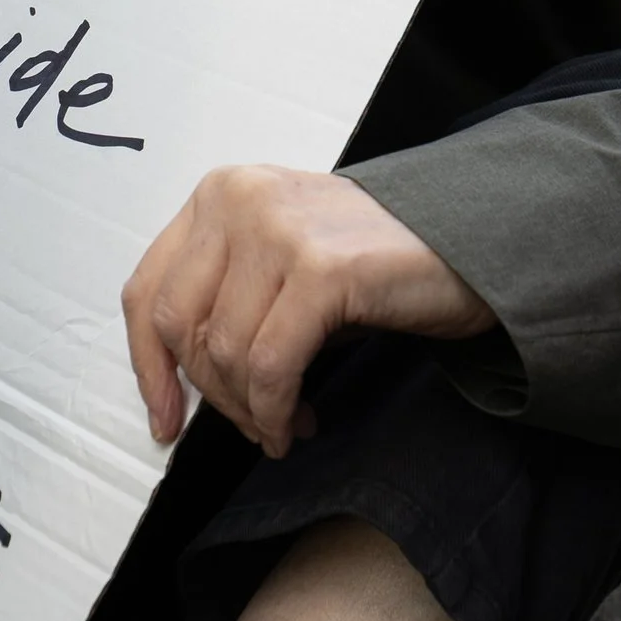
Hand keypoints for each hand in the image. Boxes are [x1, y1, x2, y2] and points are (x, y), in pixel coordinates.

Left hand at [122, 164, 493, 459]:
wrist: (472, 240)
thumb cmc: (379, 258)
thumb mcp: (283, 260)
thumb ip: (229, 296)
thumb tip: (183, 379)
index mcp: (220, 195)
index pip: (147, 292)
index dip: (149, 367)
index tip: (165, 419)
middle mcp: (240, 201)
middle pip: (181, 327)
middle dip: (213, 395)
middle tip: (251, 426)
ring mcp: (279, 229)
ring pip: (227, 352)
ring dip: (252, 410)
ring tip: (285, 424)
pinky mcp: (322, 268)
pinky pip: (272, 366)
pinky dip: (277, 409)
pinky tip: (297, 422)